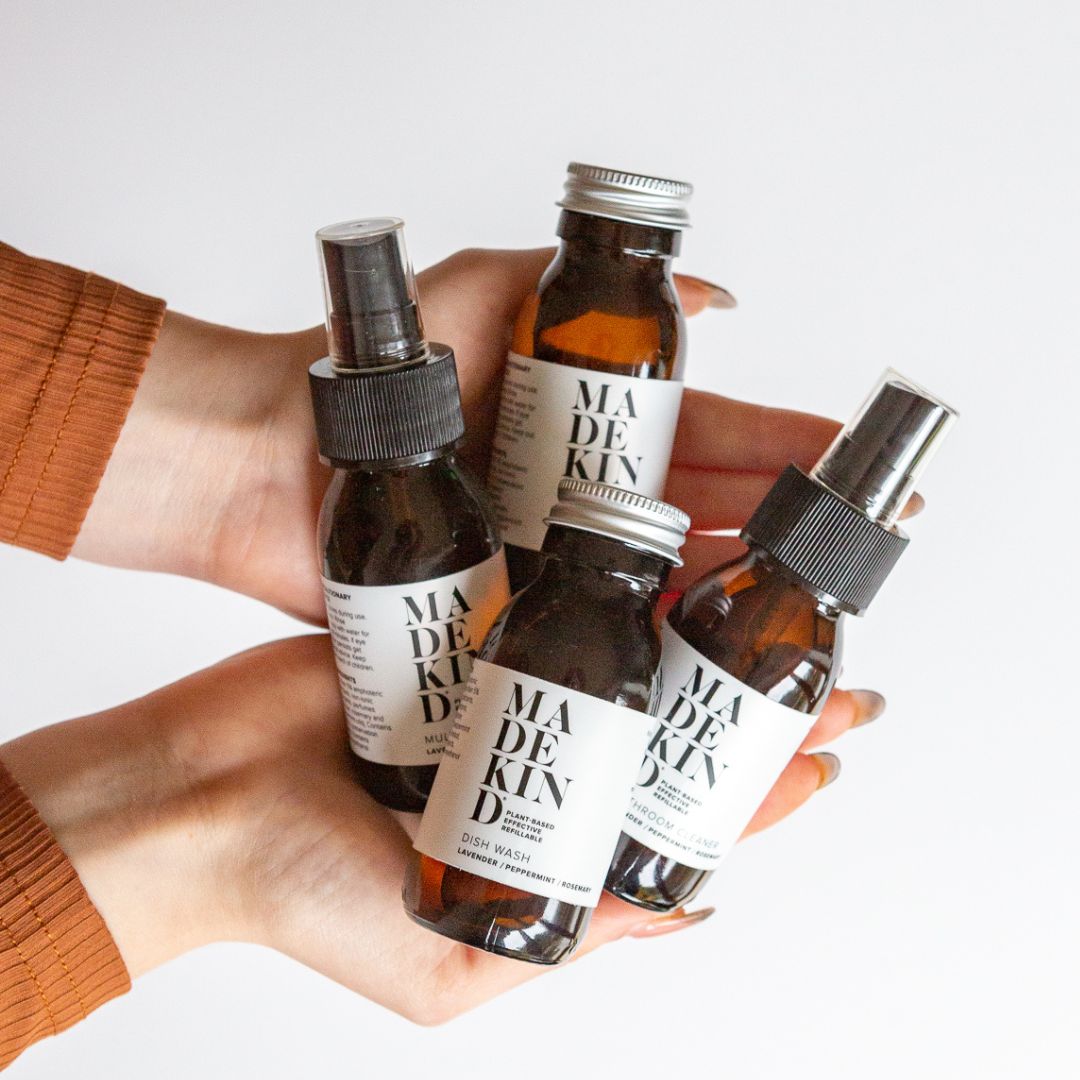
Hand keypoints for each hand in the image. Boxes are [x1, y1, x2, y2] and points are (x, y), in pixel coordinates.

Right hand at [0, 633, 876, 1019]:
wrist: (195, 797)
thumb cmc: (298, 895)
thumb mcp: (445, 965)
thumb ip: (563, 935)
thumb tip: (680, 911)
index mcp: (536, 837)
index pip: (671, 811)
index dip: (753, 785)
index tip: (823, 748)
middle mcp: (525, 756)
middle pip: (659, 717)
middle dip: (739, 690)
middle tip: (819, 659)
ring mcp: (492, 685)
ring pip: (610, 643)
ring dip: (683, 617)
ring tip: (755, 588)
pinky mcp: (451, 629)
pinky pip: (535, 594)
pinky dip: (591, 572)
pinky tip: (655, 546)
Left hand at [71, 246, 830, 622]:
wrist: (270, 456)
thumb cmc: (372, 372)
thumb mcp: (481, 291)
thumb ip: (578, 282)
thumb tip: (715, 295)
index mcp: (583, 424)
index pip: (705, 434)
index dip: (776, 446)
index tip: (838, 456)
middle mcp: (575, 494)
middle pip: (700, 510)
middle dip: (778, 522)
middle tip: (850, 540)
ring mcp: (544, 556)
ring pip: (655, 578)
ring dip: (727, 589)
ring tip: (798, 603)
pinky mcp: (503, 609)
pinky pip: (586, 631)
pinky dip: (641, 645)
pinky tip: (699, 656)